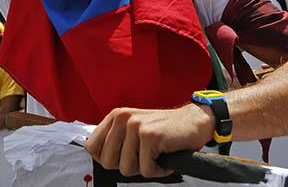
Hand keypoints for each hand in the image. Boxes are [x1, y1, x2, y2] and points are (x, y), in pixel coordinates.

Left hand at [86, 104, 213, 178]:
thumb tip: (99, 158)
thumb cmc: (165, 130)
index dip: (106, 159)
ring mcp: (136, 126)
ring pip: (126, 169)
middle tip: (144, 157)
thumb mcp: (134, 129)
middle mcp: (123, 118)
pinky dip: (159, 170)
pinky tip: (166, 157)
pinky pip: (146, 170)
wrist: (195, 121)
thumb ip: (116, 140)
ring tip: (156, 155)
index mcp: (116, 116)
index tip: (122, 158)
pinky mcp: (150, 136)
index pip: (92, 147)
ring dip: (145, 169)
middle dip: (127, 167)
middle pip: (108, 162)